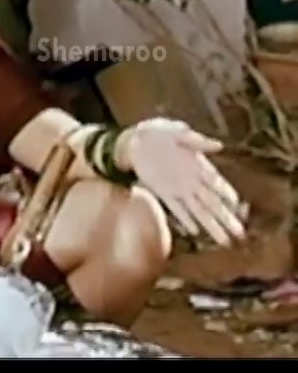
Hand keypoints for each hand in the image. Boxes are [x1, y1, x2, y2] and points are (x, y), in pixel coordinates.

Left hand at [119, 118, 246, 246]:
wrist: (133, 140)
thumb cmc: (158, 132)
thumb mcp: (177, 132)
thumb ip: (196, 140)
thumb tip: (218, 145)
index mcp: (198, 165)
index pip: (217, 183)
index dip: (227, 194)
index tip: (238, 206)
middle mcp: (191, 180)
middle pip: (211, 203)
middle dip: (225, 218)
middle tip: (239, 234)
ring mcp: (177, 188)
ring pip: (197, 210)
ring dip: (210, 225)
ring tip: (224, 241)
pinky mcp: (161, 192)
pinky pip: (176, 209)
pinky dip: (185, 219)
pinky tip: (195, 231)